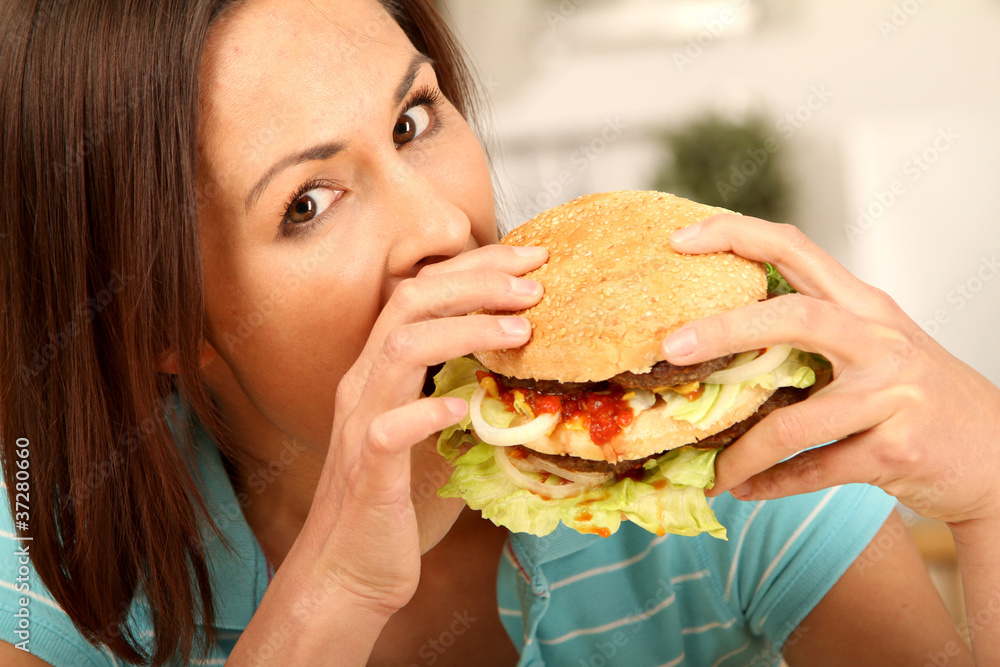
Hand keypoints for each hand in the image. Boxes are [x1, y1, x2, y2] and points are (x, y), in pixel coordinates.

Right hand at [286, 244, 546, 614]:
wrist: (350, 573)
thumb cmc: (400, 504)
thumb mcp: (440, 439)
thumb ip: (467, 399)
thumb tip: (529, 377)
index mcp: (383, 371)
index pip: (423, 293)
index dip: (475, 268)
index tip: (531, 260)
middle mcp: (366, 384)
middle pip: (411, 301)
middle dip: (475, 281)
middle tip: (534, 283)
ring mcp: (362, 423)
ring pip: (399, 348)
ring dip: (463, 330)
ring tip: (519, 332)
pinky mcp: (368, 470)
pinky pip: (390, 428)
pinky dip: (427, 410)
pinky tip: (463, 408)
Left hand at [661, 215, 999, 525]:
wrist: (997, 456)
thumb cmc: (916, 397)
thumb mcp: (871, 349)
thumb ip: (809, 336)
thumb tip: (715, 341)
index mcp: (863, 305)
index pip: (795, 248)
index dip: (736, 235)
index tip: (680, 240)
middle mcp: (880, 339)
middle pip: (793, 316)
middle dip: (724, 329)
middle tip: (670, 348)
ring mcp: (893, 393)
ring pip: (795, 421)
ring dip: (743, 450)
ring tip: (712, 470)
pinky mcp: (898, 449)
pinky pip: (817, 469)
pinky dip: (774, 484)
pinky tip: (746, 489)